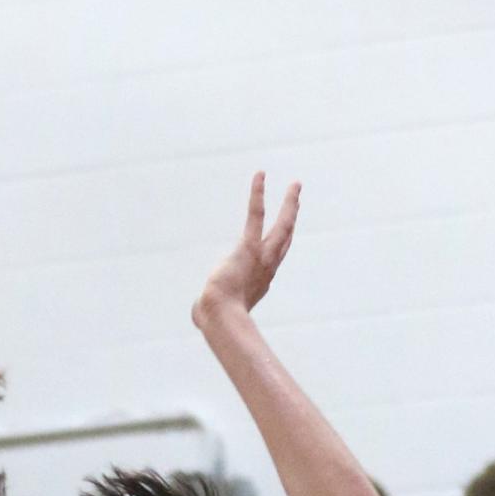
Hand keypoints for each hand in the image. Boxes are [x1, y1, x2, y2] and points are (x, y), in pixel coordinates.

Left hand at [192, 171, 299, 327]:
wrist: (221, 317)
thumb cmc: (214, 319)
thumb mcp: (213, 313)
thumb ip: (208, 308)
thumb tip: (197, 314)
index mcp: (260, 283)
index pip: (275, 258)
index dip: (282, 244)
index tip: (287, 231)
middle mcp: (267, 268)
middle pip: (286, 238)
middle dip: (292, 218)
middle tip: (297, 200)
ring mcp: (262, 257)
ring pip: (283, 226)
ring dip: (290, 204)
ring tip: (296, 185)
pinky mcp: (248, 247)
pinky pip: (255, 215)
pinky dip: (258, 194)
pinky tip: (260, 175)